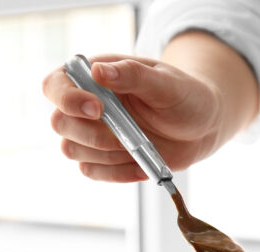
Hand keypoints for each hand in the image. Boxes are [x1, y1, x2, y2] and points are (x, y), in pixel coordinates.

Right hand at [42, 54, 223, 182]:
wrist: (203, 127)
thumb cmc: (186, 96)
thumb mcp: (166, 82)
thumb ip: (132, 74)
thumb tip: (97, 71)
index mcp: (96, 76)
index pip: (56, 84)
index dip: (66, 99)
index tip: (97, 109)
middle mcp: (87, 105)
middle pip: (59, 123)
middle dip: (91, 134)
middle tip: (126, 135)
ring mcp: (94, 134)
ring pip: (72, 150)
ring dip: (105, 153)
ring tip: (139, 146)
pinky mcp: (105, 158)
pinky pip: (92, 172)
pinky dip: (116, 173)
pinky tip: (141, 165)